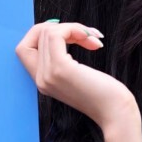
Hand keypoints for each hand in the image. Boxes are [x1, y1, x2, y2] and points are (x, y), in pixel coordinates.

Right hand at [14, 19, 137, 130]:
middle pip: (38, 35)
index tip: (69, 36)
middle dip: (64, 28)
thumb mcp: (78, 76)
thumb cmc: (106, 95)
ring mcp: (48, 74)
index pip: (25, 48)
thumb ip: (66, 59)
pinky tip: (93, 41)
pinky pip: (56, 34)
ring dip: (73, 28)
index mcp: (43, 82)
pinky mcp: (60, 68)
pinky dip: (74, 29)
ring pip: (47, 32)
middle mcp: (40, 79)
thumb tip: (66, 30)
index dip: (42, 34)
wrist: (116, 114)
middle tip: (88, 36)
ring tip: (93, 41)